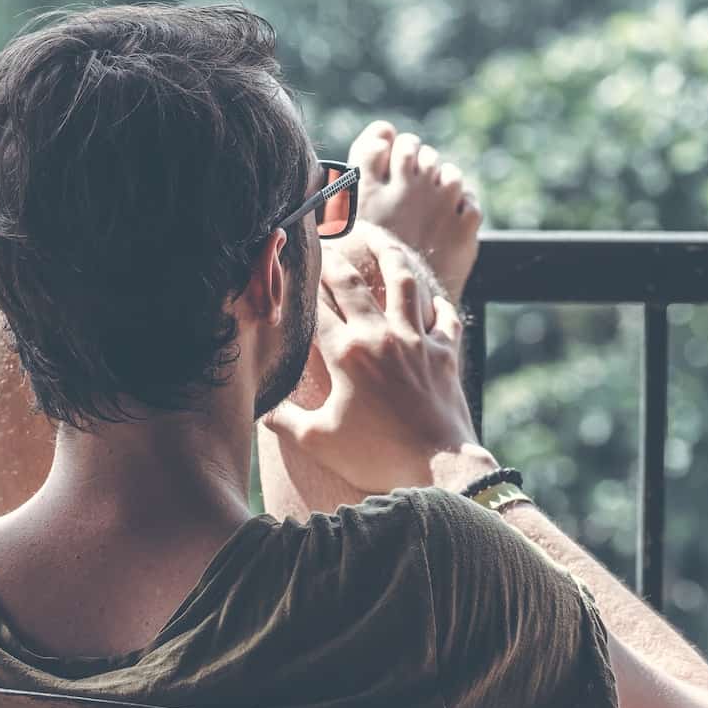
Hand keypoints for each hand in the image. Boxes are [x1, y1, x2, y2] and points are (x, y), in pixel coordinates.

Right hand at [268, 241, 492, 494]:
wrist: (438, 466)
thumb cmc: (374, 456)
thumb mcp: (318, 441)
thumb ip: (285, 420)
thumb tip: (261, 408)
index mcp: (346, 354)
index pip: (316, 308)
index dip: (300, 286)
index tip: (289, 269)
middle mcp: (380, 336)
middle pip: (352, 284)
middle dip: (333, 261)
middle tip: (324, 244)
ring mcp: (417, 340)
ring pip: (403, 283)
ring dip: (389, 257)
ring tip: (379, 241)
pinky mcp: (445, 353)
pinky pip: (444, 317)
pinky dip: (438, 305)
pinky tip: (432, 300)